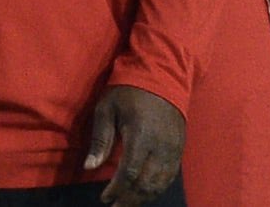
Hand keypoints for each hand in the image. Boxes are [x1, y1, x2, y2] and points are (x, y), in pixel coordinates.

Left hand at [84, 85, 184, 205]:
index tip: (105, 198)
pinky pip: (170, 177)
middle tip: (115, 206)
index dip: (116, 190)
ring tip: (128, 203)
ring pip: (159, 184)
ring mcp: (173, 149)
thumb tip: (89, 167)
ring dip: (143, 198)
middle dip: (129, 199)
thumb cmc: (129, 90)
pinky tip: (145, 193)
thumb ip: (100, 139)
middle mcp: (159, 146)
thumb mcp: (107, 108)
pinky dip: (157, 189)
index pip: (129, 174)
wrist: (162, 74)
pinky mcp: (179, 148)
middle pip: (145, 184)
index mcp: (140, 134)